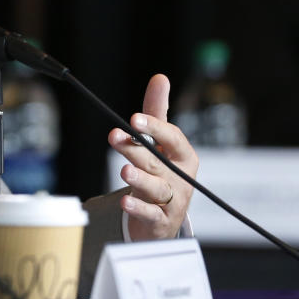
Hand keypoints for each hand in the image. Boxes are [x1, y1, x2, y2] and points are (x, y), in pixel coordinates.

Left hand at [108, 74, 198, 240]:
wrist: (167, 216)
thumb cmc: (163, 171)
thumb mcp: (161, 142)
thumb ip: (157, 112)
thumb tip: (160, 78)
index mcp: (183, 155)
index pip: (171, 138)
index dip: (154, 127)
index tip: (133, 119)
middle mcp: (180, 177)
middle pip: (156, 160)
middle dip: (135, 149)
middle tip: (115, 137)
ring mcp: (172, 200)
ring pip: (155, 188)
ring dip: (140, 179)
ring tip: (124, 170)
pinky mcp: (160, 220)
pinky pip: (151, 214)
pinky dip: (139, 208)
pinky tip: (124, 201)